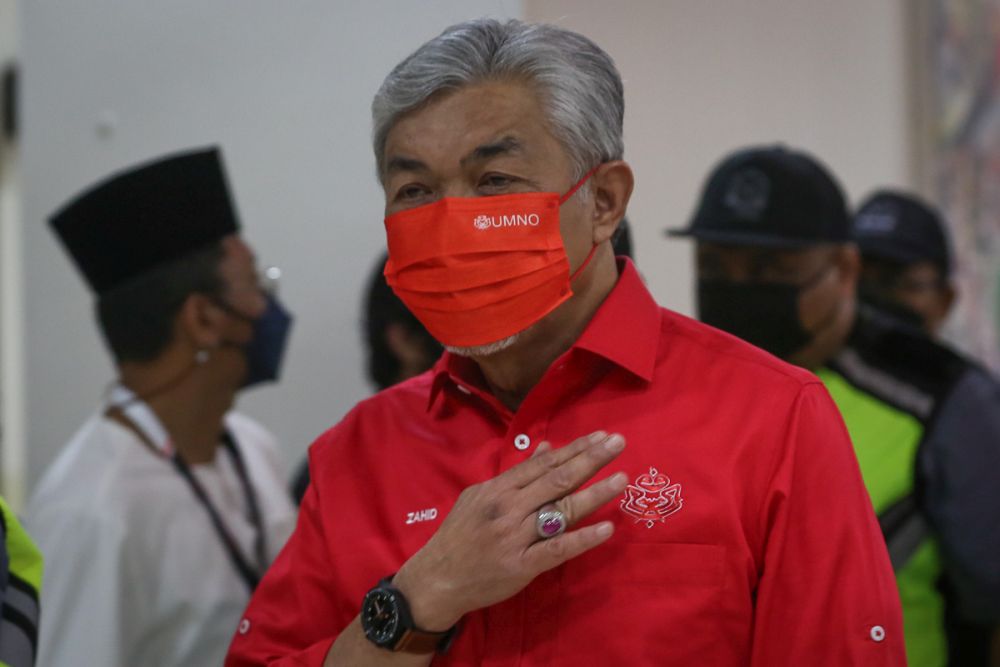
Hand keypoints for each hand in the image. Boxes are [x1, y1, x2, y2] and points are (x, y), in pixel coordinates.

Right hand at [393, 431, 626, 630]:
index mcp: (498, 488)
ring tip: (621, 479)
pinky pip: (557, 550)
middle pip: (557, 480)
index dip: (574, 448)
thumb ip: (515, 475)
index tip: (600, 436)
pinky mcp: (522, 566)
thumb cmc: (460, 535)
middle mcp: (508, 508)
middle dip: (590, 460)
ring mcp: (516, 537)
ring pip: (561, 511)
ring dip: (595, 494)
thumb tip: (546, 448)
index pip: (544, 463)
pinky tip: (606, 528)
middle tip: (619, 443)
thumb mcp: (480, 496)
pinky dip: (583, 539)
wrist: (436, 578)